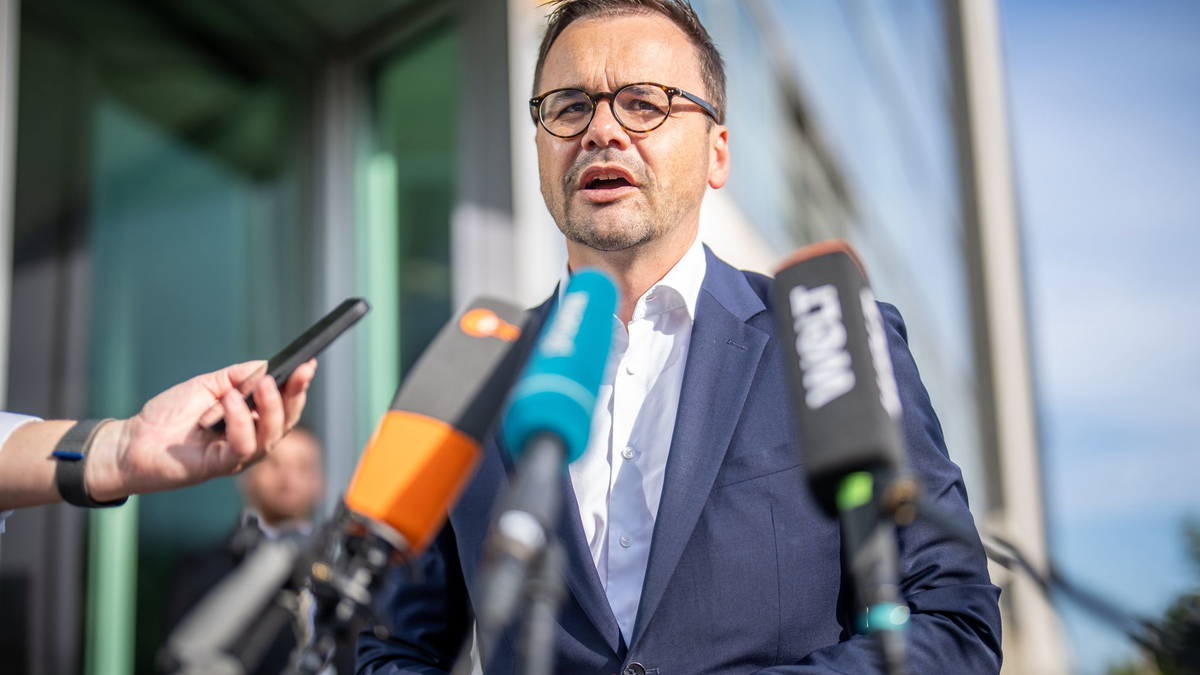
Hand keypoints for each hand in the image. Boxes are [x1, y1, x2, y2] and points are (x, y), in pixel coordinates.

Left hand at [85, 359, 317, 501]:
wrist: (133, 440)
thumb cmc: (169, 416)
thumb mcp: (208, 386)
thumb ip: (237, 377)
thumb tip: (266, 365)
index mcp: (250, 420)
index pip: (284, 405)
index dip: (298, 386)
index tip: (307, 365)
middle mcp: (250, 440)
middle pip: (286, 422)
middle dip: (295, 395)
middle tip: (298, 372)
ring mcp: (237, 456)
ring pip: (270, 436)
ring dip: (270, 407)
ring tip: (262, 384)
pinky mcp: (221, 466)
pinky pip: (242, 445)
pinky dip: (240, 420)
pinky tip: (228, 401)